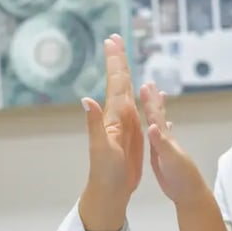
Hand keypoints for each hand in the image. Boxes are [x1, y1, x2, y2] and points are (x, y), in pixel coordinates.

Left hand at [81, 34, 143, 205]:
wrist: (110, 191)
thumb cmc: (105, 173)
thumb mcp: (101, 148)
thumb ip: (95, 124)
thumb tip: (86, 100)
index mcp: (114, 116)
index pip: (115, 82)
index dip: (115, 61)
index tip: (112, 40)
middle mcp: (119, 116)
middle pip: (120, 82)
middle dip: (118, 60)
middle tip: (114, 39)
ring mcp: (125, 124)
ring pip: (127, 92)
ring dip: (125, 74)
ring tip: (124, 57)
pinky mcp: (133, 134)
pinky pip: (138, 108)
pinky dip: (141, 95)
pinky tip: (145, 91)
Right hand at [141, 82, 207, 206]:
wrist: (189, 193)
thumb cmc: (181, 177)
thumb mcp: (170, 159)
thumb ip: (160, 143)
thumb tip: (151, 126)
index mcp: (165, 138)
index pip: (155, 116)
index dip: (150, 101)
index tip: (144, 85)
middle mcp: (165, 139)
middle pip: (158, 116)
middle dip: (153, 100)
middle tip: (149, 84)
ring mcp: (164, 147)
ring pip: (159, 124)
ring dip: (156, 111)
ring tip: (155, 98)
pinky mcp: (162, 157)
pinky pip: (159, 139)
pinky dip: (158, 130)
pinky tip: (158, 127)